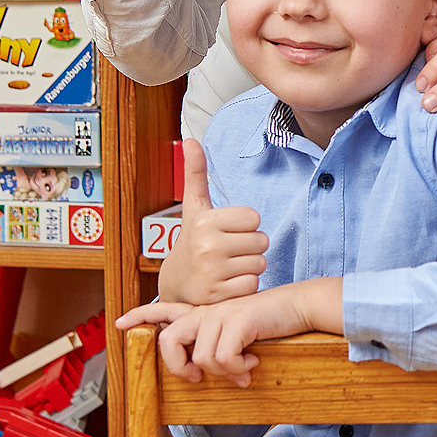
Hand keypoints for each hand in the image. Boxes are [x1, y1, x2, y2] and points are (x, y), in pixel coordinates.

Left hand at [120, 279, 340, 383]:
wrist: (297, 306)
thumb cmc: (268, 324)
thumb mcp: (237, 336)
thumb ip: (217, 349)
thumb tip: (207, 376)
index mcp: (204, 313)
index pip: (164, 310)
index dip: (140, 316)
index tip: (120, 323)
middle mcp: (206, 311)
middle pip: (170, 339)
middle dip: (178, 367)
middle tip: (196, 378)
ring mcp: (221, 314)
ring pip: (202, 358)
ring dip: (225, 372)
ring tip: (244, 369)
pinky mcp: (236, 319)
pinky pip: (223, 358)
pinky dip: (238, 369)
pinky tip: (252, 363)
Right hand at [157, 141, 268, 306]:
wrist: (175, 284)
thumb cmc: (192, 241)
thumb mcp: (194, 207)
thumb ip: (195, 173)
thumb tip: (189, 139)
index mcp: (205, 221)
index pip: (254, 218)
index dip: (245, 225)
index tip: (228, 231)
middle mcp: (207, 245)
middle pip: (261, 241)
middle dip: (250, 247)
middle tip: (229, 251)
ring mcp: (212, 272)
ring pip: (260, 263)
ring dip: (249, 267)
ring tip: (228, 267)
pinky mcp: (218, 296)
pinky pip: (253, 284)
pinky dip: (245, 286)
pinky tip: (227, 283)